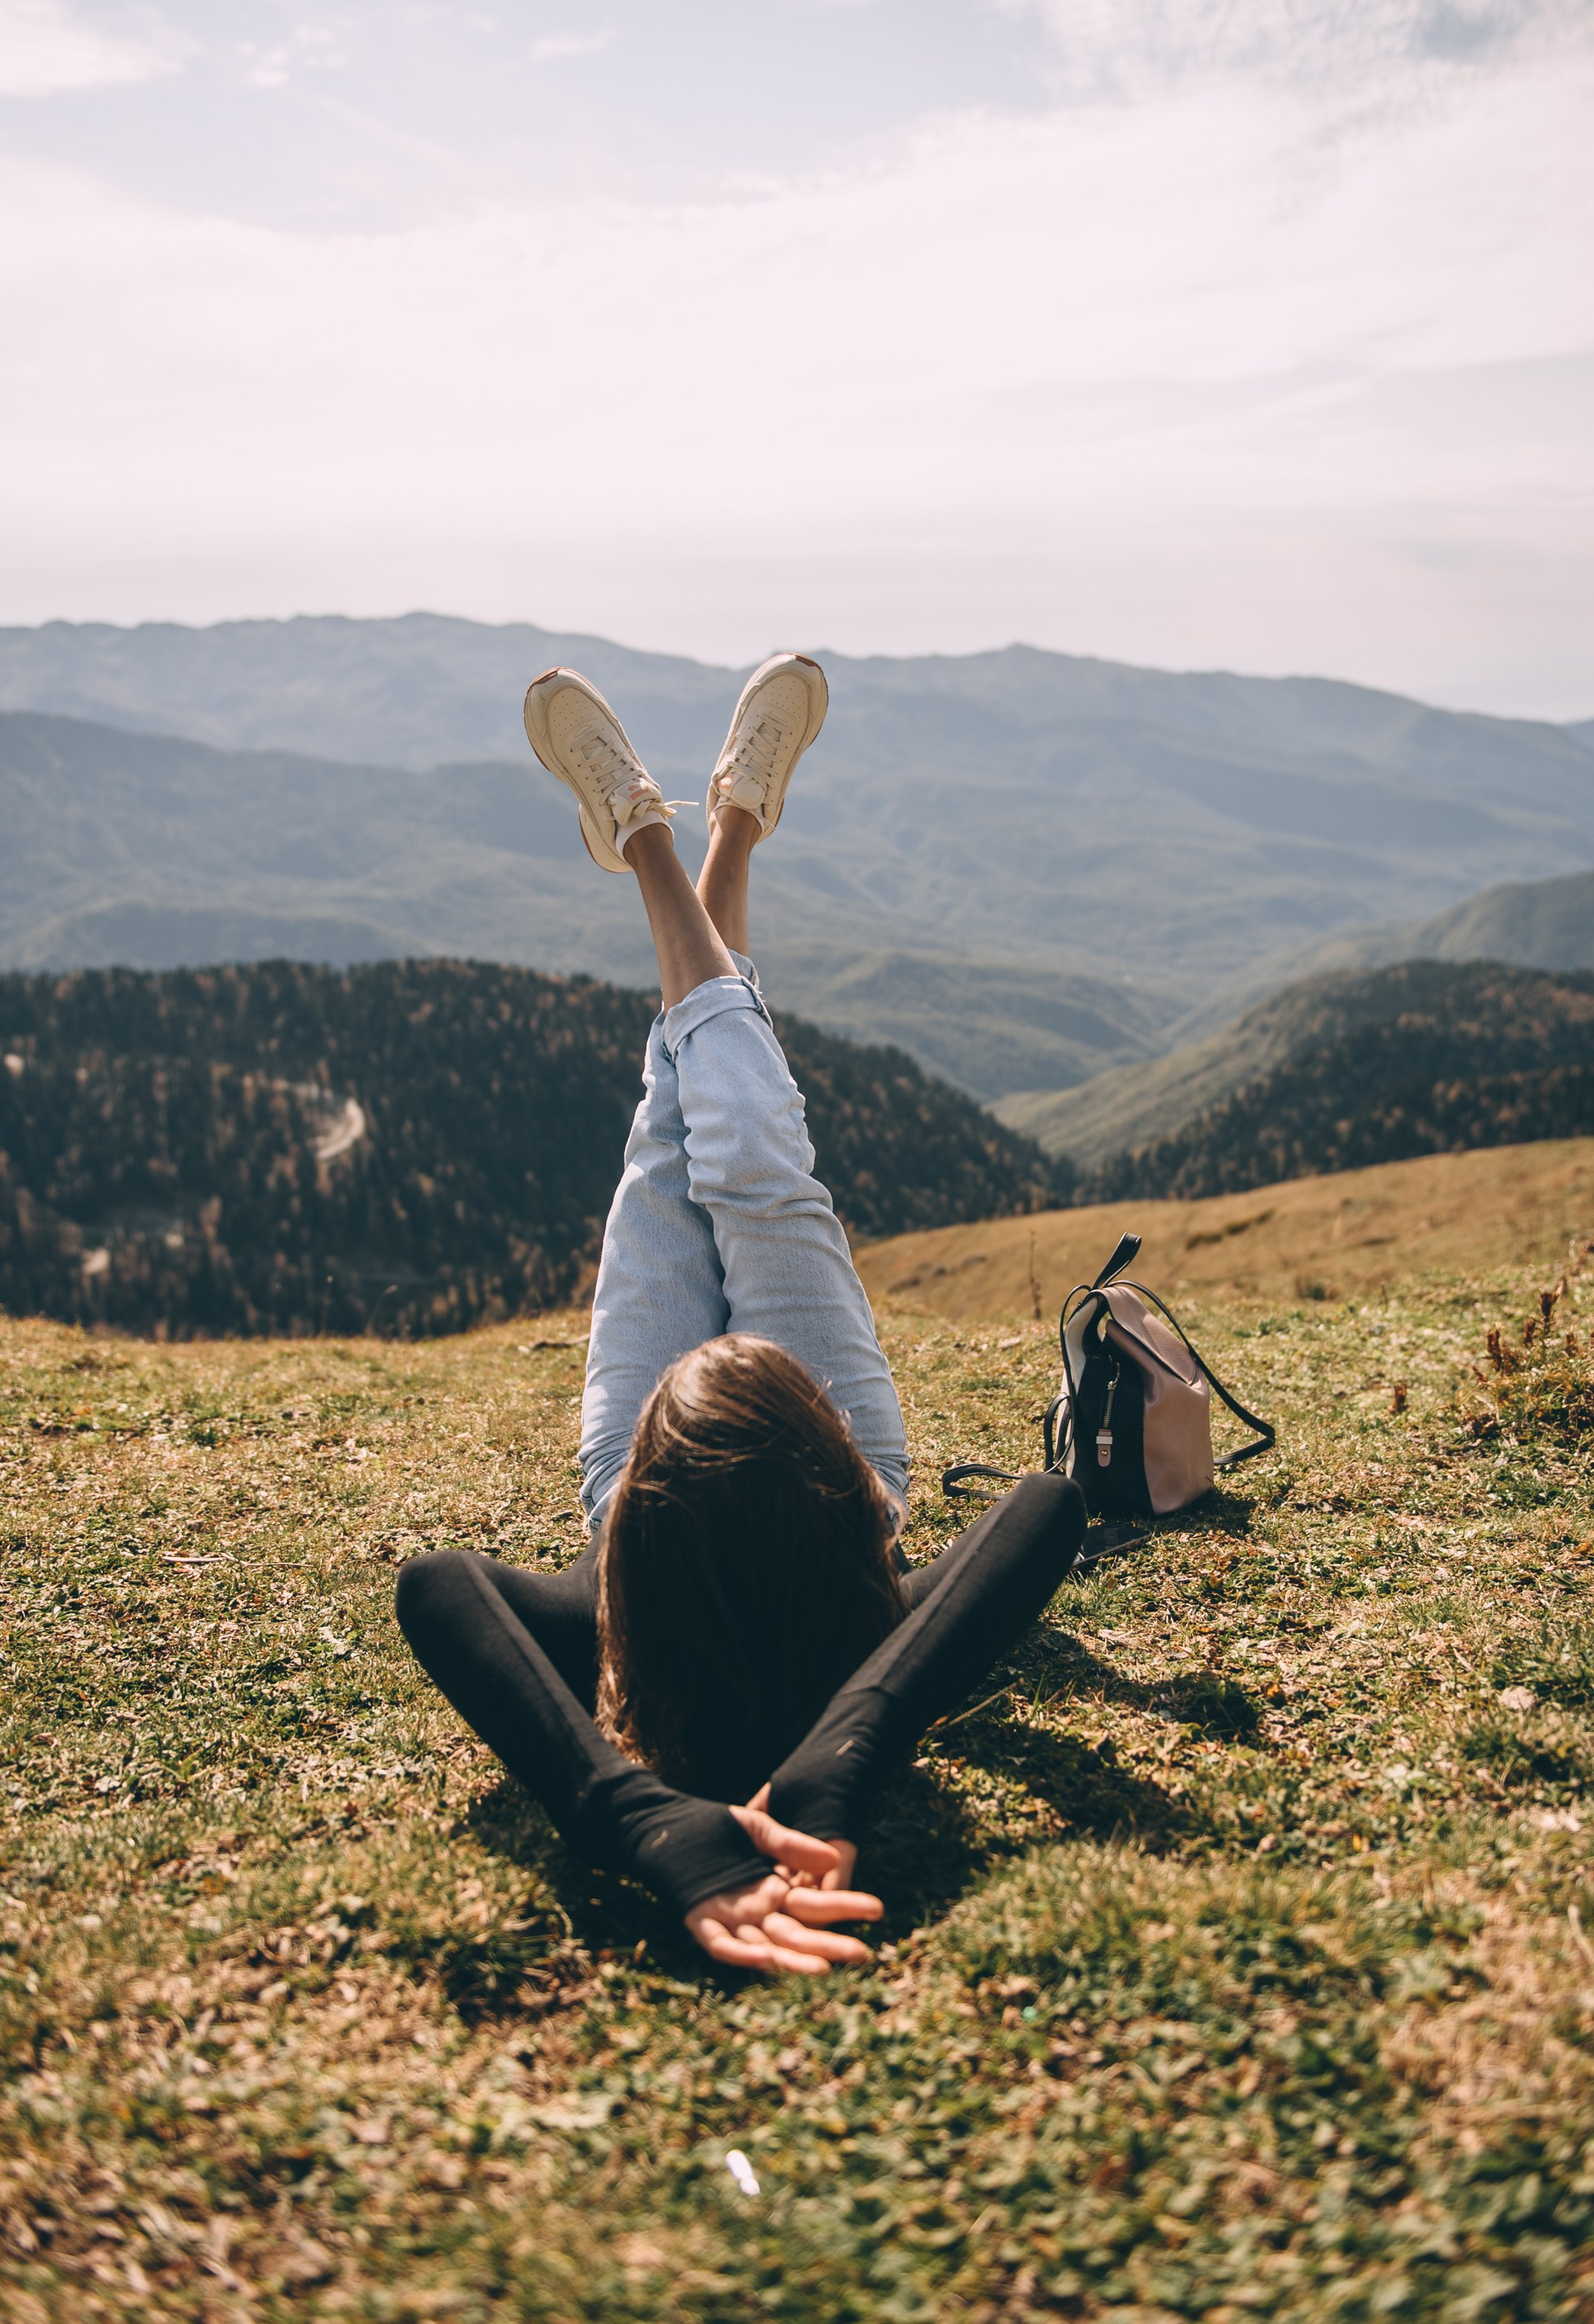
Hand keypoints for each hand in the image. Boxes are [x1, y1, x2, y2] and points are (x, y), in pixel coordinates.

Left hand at [683, 1801, 880, 1974]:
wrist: (667, 1823)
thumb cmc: (715, 1824)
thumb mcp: (760, 1827)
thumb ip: (792, 1845)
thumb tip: (832, 1861)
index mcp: (774, 1890)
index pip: (818, 1906)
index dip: (846, 1907)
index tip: (877, 1909)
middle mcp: (757, 1911)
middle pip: (798, 1935)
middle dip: (829, 1946)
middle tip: (862, 1954)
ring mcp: (729, 1919)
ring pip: (766, 1948)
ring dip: (792, 1961)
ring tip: (823, 1970)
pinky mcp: (699, 1920)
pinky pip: (720, 1944)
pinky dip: (739, 1953)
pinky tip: (762, 1957)